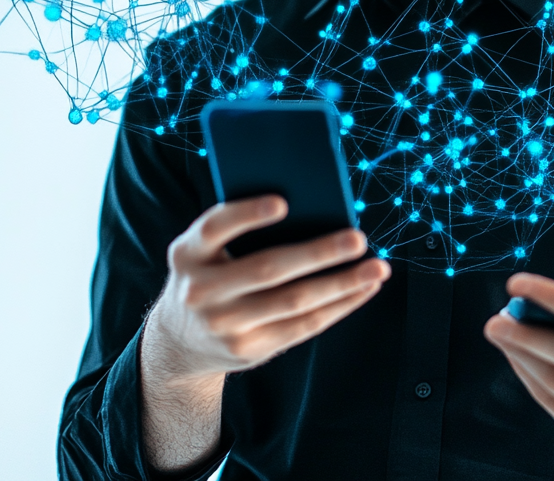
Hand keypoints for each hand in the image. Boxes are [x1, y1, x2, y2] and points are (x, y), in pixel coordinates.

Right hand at [140, 195, 389, 470]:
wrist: (177, 342)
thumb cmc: (208, 273)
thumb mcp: (203, 250)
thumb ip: (237, 229)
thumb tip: (310, 204)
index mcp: (187, 254)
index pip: (214, 228)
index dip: (247, 215)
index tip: (283, 202)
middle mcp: (200, 292)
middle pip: (268, 269)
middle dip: (319, 253)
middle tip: (358, 238)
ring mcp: (225, 326)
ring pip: (294, 302)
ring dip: (342, 284)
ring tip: (376, 267)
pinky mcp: (249, 350)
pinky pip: (303, 326)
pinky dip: (339, 306)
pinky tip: (363, 289)